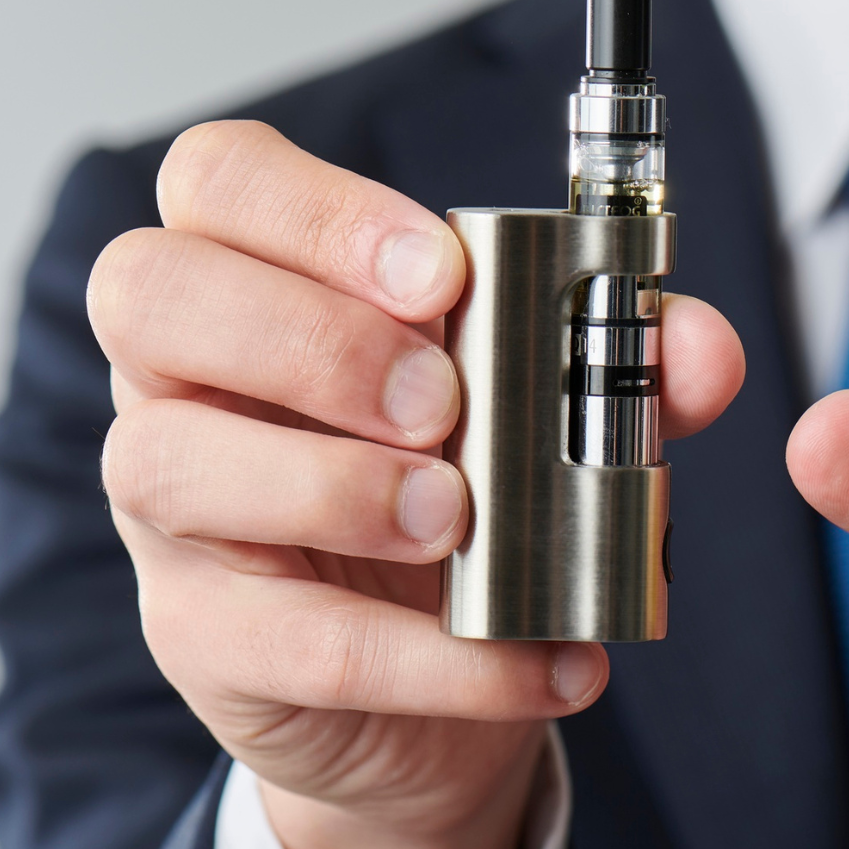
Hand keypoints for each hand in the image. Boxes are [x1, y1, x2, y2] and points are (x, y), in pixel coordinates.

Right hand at [89, 121, 744, 848]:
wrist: (448, 670)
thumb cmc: (470, 486)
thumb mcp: (551, 404)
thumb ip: (625, 361)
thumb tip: (698, 346)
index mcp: (258, 276)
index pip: (217, 179)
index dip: (313, 208)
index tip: (443, 270)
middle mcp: (183, 376)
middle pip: (150, 292)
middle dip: (311, 337)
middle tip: (444, 402)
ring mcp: (172, 512)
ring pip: (166, 462)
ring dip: (334, 486)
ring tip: (460, 520)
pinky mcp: (205, 639)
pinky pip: (284, 642)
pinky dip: (428, 658)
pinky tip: (535, 657)